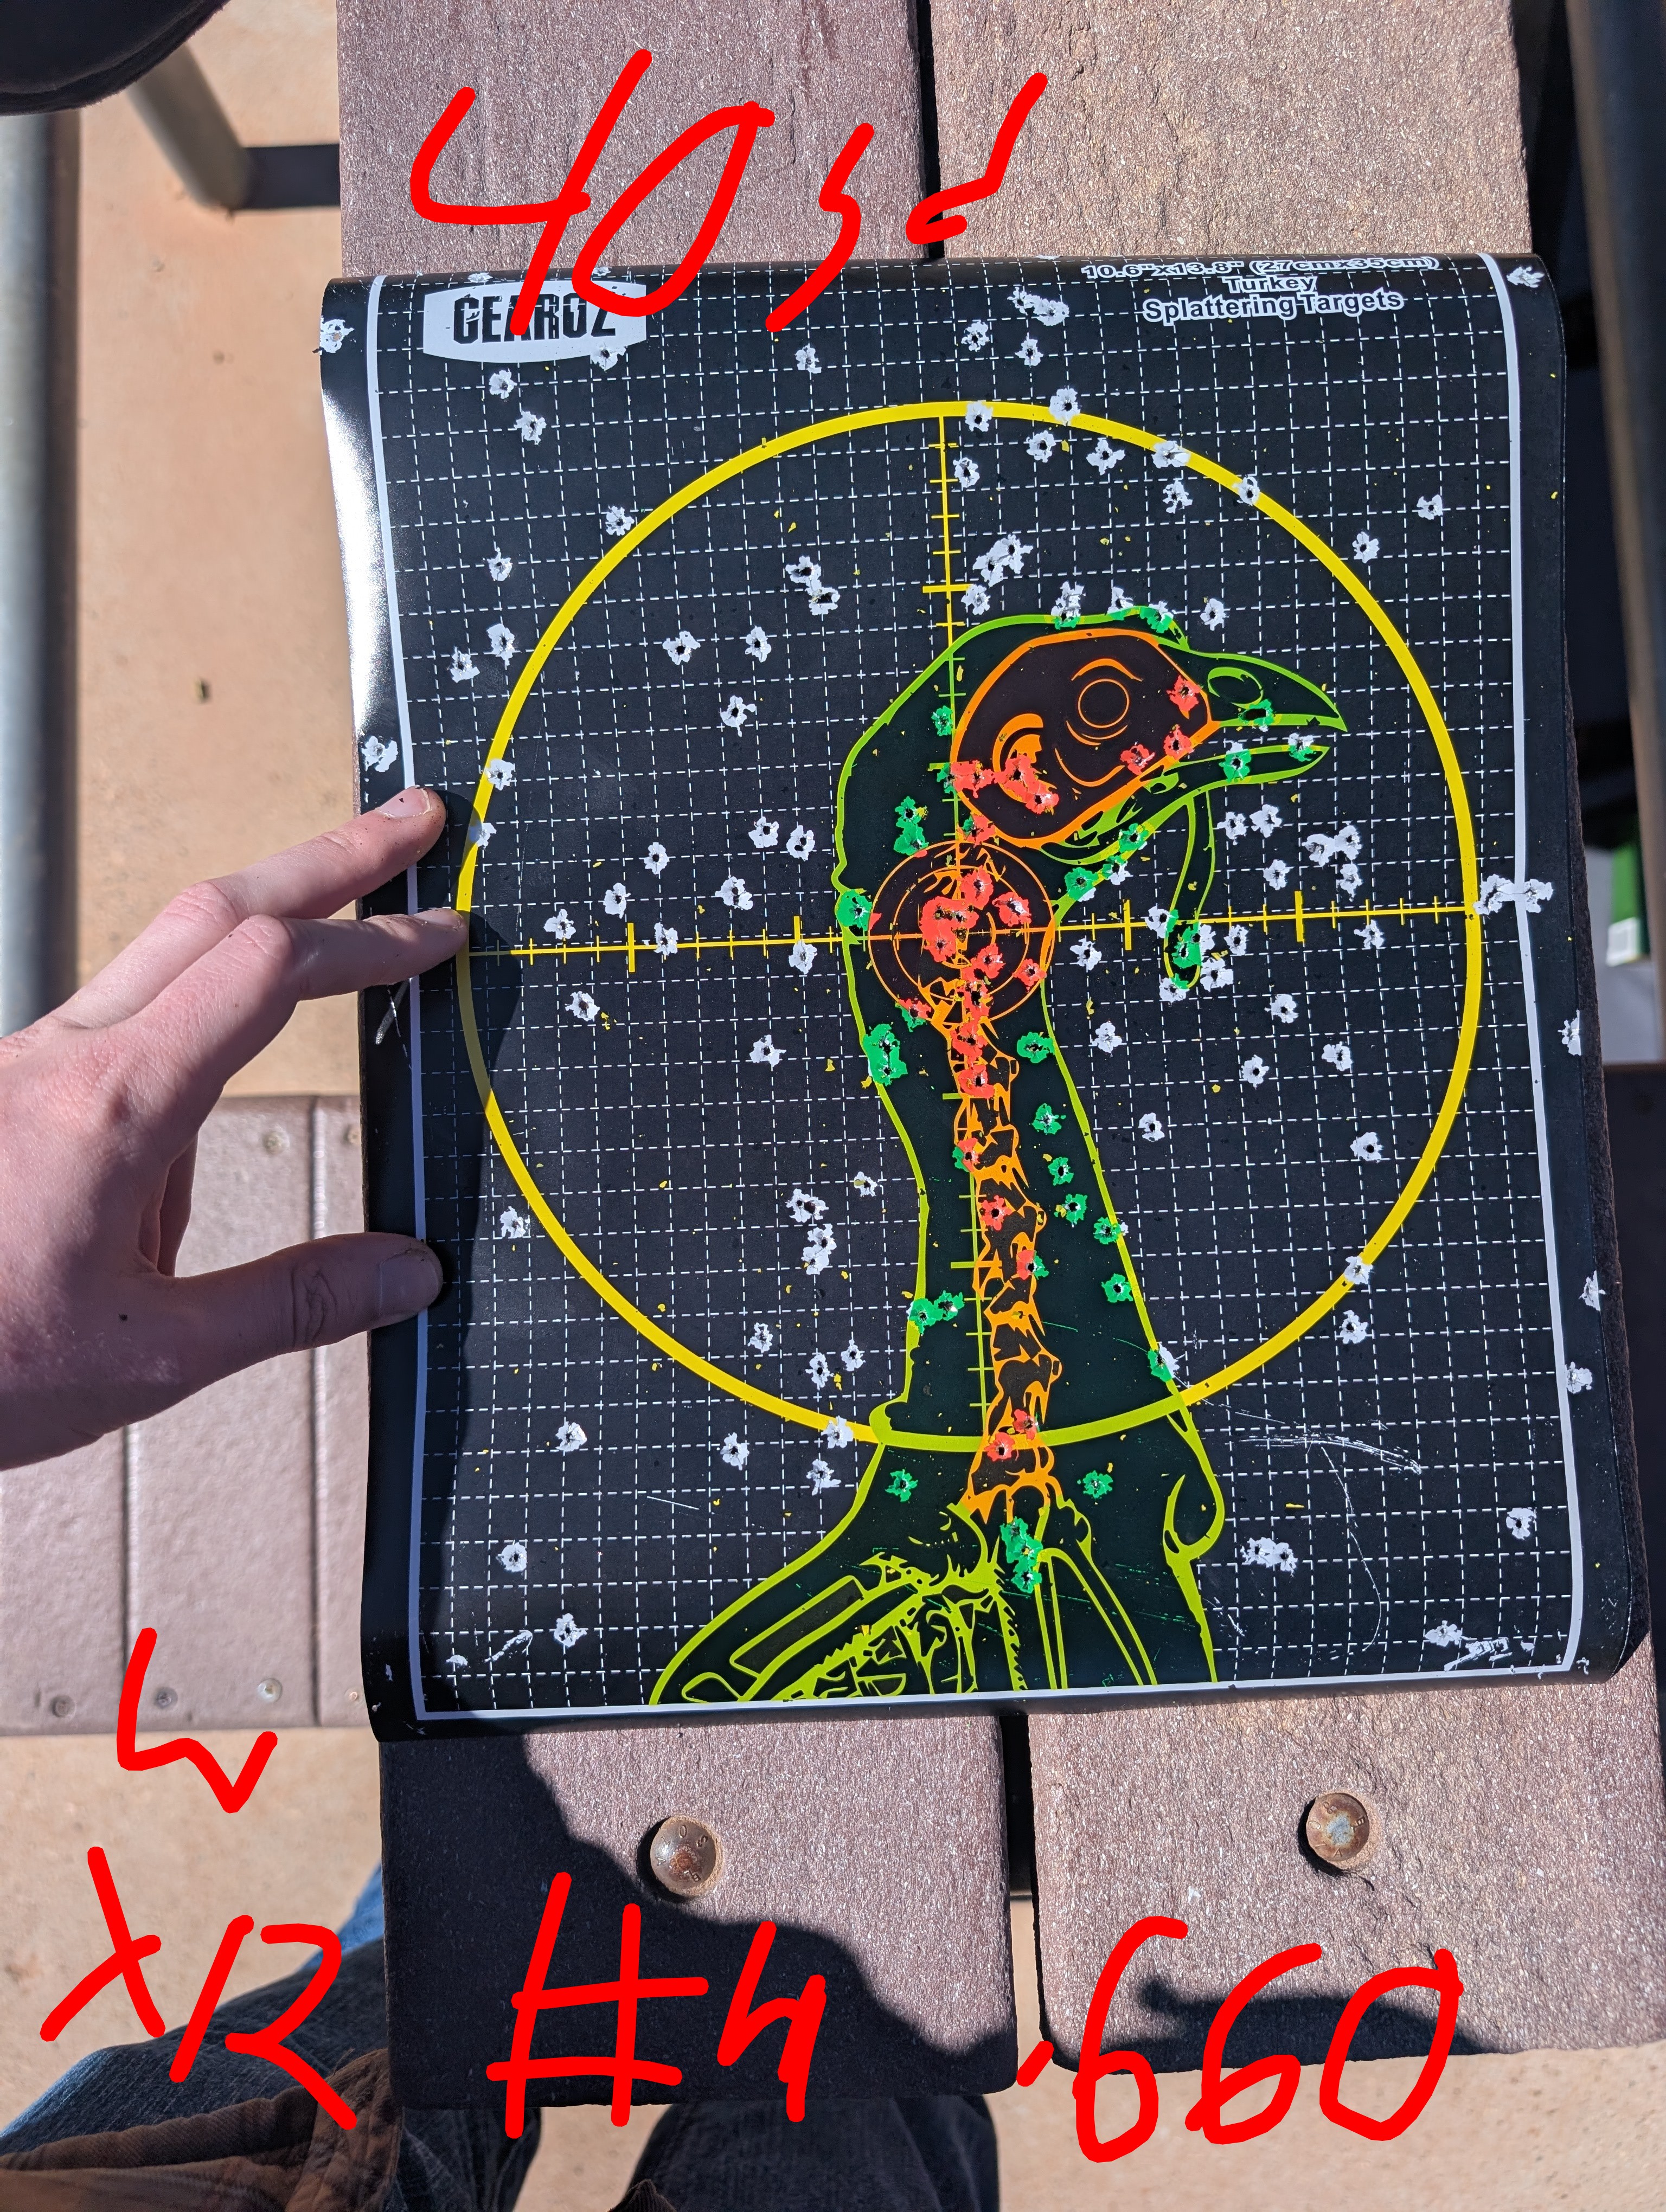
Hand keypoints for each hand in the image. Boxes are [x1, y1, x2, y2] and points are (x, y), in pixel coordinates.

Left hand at [0, 788, 465, 1468]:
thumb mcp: (151, 1357)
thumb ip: (291, 1303)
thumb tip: (409, 1272)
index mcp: (113, 1107)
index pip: (266, 970)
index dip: (369, 942)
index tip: (441, 934)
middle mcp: (64, 1058)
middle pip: (215, 909)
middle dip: (328, 860)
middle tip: (411, 822)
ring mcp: (29, 1063)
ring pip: (162, 958)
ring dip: (259, 947)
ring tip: (269, 1082)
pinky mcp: (11, 1089)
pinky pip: (118, 1032)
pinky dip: (188, 1045)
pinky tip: (160, 1188)